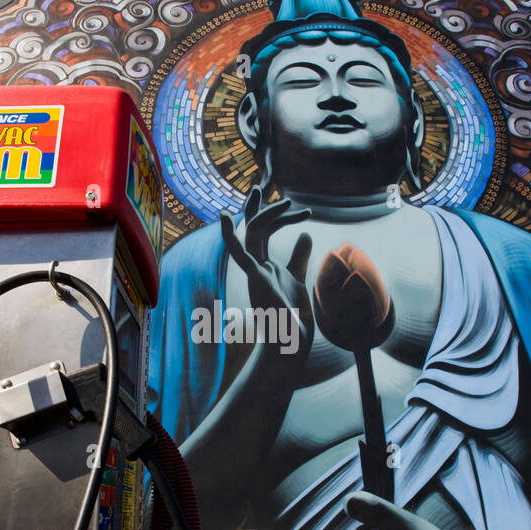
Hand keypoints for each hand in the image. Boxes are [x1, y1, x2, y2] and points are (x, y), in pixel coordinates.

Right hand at [220, 185, 313, 362]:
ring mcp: (255, 273)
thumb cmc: (293, 317)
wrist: (291, 344)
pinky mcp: (256, 280)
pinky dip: (230, 235)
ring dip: (254, 212)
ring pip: (249, 234)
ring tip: (258, 191)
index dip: (280, 217)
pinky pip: (239, 254)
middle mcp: (257, 267)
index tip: (304, 212)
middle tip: (261, 186)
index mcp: (265, 267)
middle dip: (256, 207)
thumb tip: (305, 233)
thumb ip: (298, 257)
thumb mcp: (298, 279)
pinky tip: (225, 217)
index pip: (265, 233)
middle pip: (253, 229)